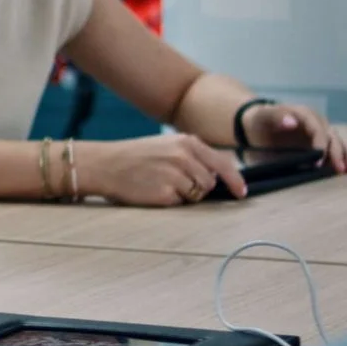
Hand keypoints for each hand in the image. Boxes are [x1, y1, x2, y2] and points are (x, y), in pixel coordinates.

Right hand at [81, 134, 245, 206]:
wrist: (105, 164)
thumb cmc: (135, 156)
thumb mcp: (167, 145)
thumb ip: (193, 156)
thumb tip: (218, 175)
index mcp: (187, 142)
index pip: (223, 163)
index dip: (235, 180)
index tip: (240, 192)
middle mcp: (185, 157)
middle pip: (210, 181)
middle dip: (199, 186)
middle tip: (175, 181)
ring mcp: (176, 175)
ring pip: (197, 194)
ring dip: (185, 194)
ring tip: (162, 183)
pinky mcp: (166, 193)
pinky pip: (180, 203)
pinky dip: (170, 200)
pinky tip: (154, 190)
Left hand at [241, 104, 346, 173]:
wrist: (258, 125)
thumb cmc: (261, 121)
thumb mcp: (265, 116)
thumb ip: (278, 117)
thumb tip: (292, 122)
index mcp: (305, 115)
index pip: (318, 130)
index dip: (320, 145)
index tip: (318, 162)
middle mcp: (317, 123)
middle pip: (333, 137)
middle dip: (338, 153)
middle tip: (341, 169)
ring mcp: (321, 134)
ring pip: (340, 142)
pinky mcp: (322, 144)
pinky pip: (338, 147)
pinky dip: (346, 155)